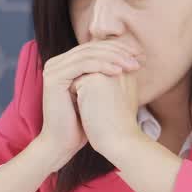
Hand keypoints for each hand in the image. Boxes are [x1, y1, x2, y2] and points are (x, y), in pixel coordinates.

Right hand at [39, 41, 141, 165]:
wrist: (63, 143)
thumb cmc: (84, 121)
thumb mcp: (99, 91)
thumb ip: (108, 73)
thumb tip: (133, 59)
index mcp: (66, 63)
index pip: (94, 47)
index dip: (118, 48)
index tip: (139, 54)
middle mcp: (57, 62)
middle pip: (91, 48)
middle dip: (118, 51)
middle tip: (138, 56)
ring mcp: (53, 68)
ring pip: (88, 54)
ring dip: (113, 58)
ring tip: (132, 64)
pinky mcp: (53, 77)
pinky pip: (82, 65)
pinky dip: (102, 66)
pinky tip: (118, 71)